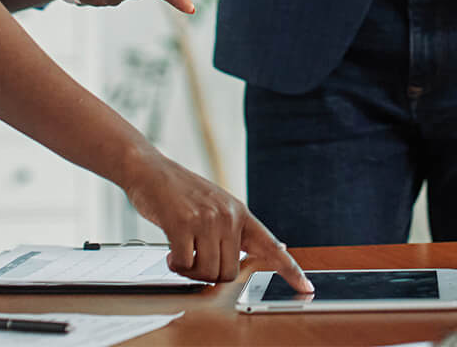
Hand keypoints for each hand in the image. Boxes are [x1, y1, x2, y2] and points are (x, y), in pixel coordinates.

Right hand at [120, 148, 312, 292]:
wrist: (150, 169)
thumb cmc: (180, 193)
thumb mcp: (216, 205)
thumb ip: (234, 229)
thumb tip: (261, 249)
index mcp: (240, 212)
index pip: (271, 246)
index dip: (290, 269)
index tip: (306, 287)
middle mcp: (228, 215)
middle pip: (229, 273)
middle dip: (209, 273)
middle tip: (193, 259)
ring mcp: (206, 219)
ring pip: (208, 272)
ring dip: (190, 271)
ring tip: (181, 253)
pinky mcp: (183, 224)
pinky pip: (185, 265)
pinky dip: (176, 265)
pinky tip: (170, 252)